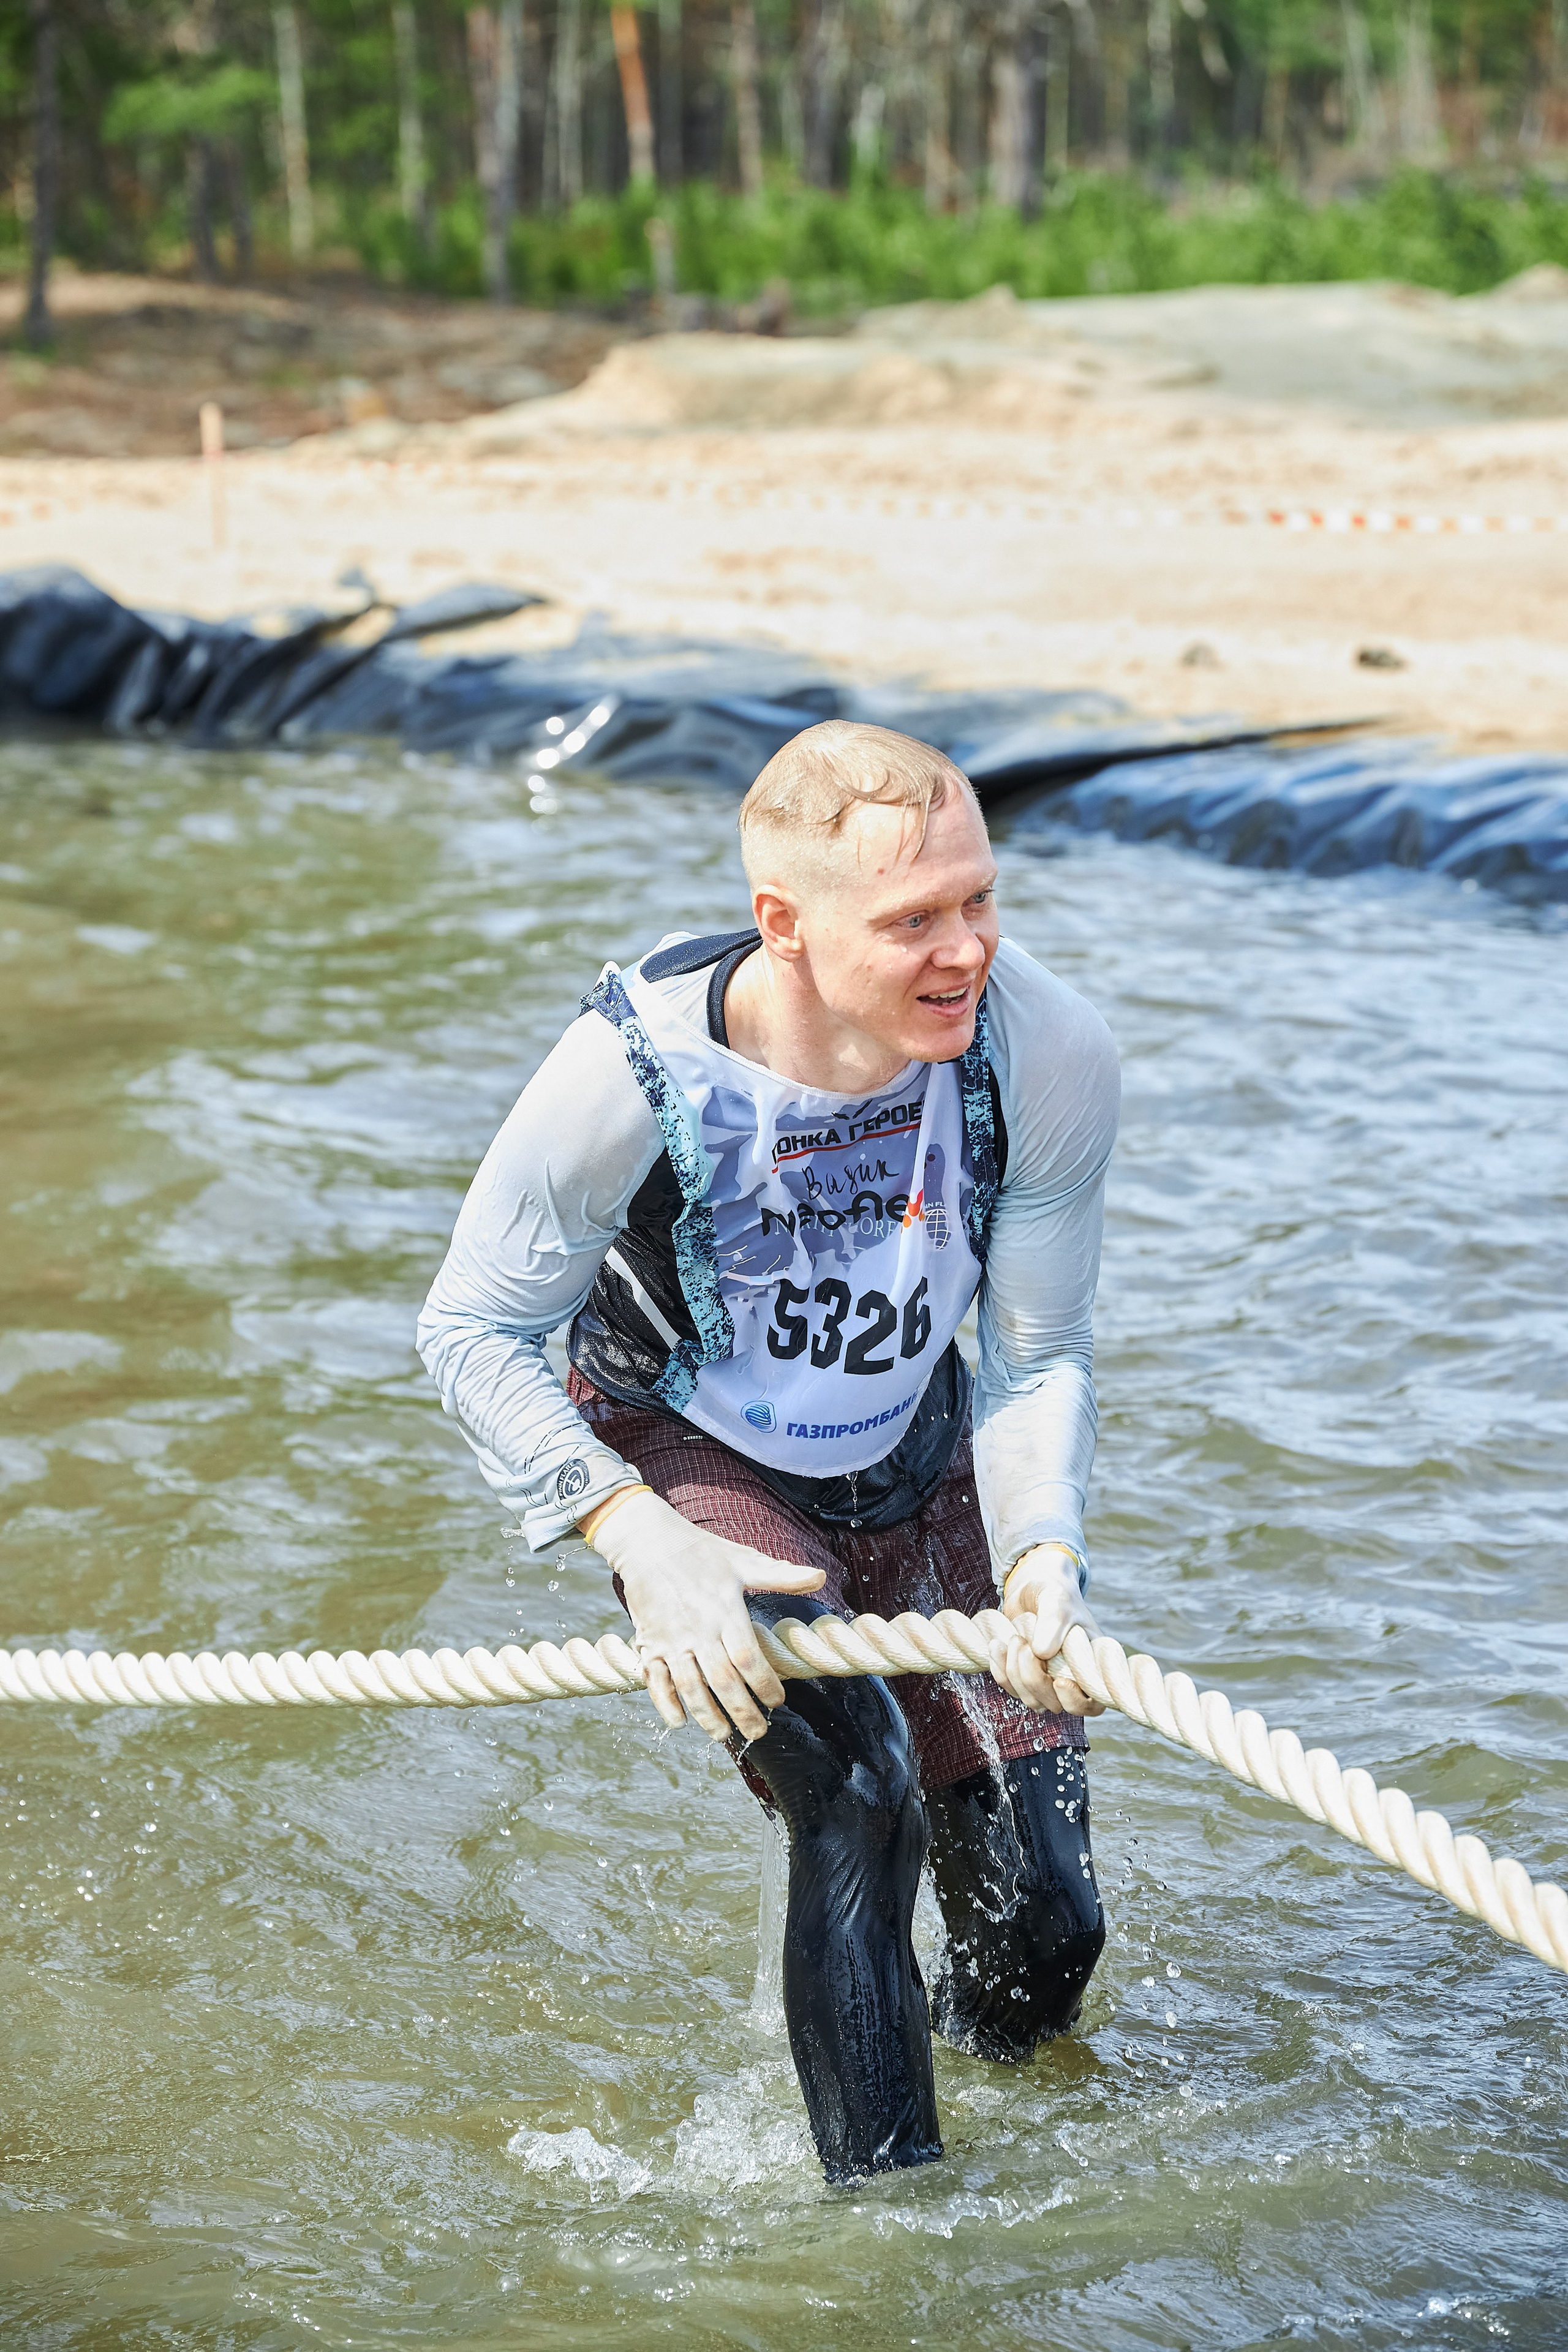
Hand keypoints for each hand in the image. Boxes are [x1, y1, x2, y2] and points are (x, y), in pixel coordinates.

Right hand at [582, 1487, 825, 1741]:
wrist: (648, 1543)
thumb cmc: (702, 1552)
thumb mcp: (743, 1559)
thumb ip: (781, 1575)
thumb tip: (820, 1577)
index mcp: (725, 1611)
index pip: (748, 1658)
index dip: (765, 1684)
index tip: (778, 1700)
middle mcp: (698, 1630)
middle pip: (723, 1681)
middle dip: (742, 1712)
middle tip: (758, 1733)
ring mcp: (670, 1639)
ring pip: (690, 1687)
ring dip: (707, 1716)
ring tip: (723, 1735)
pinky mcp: (649, 1643)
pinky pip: (655, 1680)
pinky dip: (665, 1703)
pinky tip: (680, 1721)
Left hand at [989, 1544, 1105, 1716]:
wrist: (1034, 1586)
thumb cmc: (1054, 1592)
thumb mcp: (1056, 1599)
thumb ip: (1052, 1621)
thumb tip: (1042, 1653)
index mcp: (1090, 1663)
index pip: (1093, 1703)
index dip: (1076, 1701)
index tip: (1060, 1681)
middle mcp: (1072, 1676)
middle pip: (1055, 1704)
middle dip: (1034, 1679)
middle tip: (1022, 1644)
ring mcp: (1047, 1679)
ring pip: (1032, 1700)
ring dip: (1015, 1674)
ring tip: (1013, 1639)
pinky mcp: (1024, 1676)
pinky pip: (1010, 1687)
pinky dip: (1000, 1669)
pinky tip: (997, 1645)